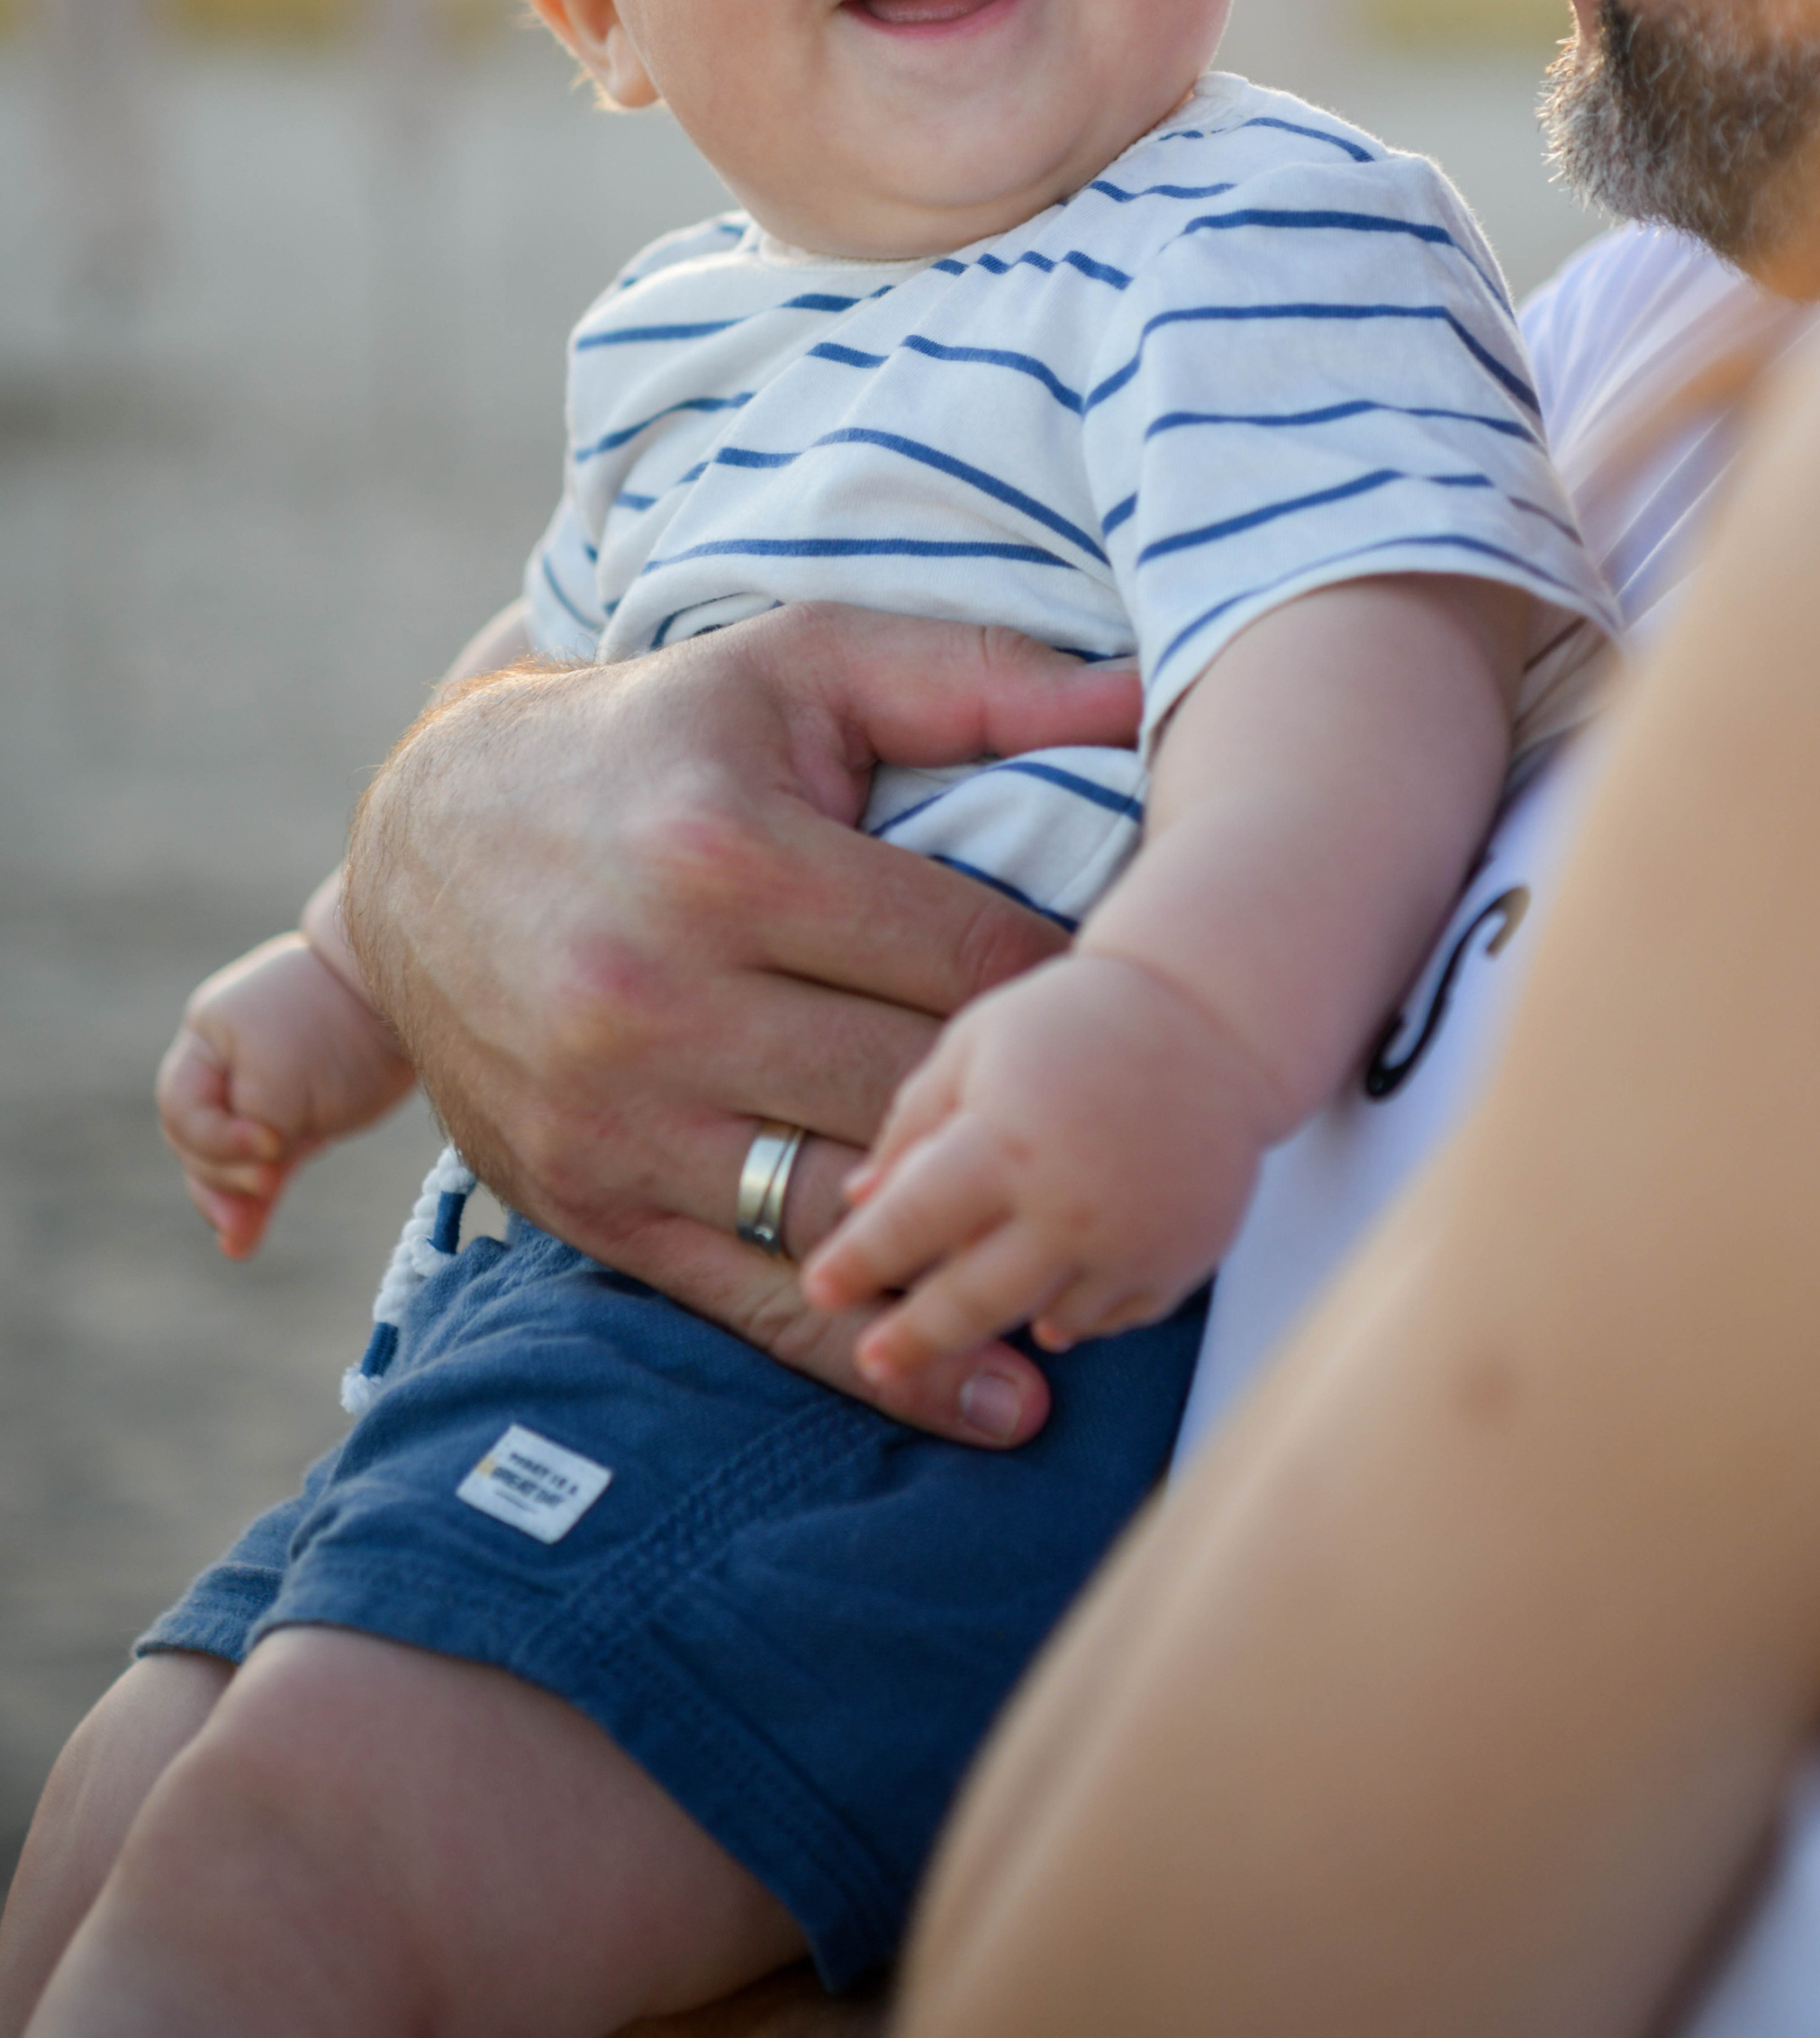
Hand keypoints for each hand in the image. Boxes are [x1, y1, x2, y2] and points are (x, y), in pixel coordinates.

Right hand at [158, 932, 415, 1257]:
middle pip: (196, 1142)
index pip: (181, 1110)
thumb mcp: (279, 1081)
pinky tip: (243, 1244)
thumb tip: (231, 1240)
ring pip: (227, 1163)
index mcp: (208, 1039)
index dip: (216, 1138)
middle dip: (224, 1172)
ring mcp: (259, 1096)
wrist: (405, 996)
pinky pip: (261, 1168)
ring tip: (241, 1234)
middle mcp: (225, 1068)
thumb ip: (248, 1150)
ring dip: (233, 1198)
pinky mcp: (294, 1121)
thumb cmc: (335, 1026)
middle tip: (268, 1182)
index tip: (270, 1144)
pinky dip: (254, 1202)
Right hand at [341, 604, 1141, 1447]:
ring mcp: (617, 1118)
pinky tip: (998, 1404)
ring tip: (1107, 1264)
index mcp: (727, 856)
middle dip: (1034, 1109)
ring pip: (848, 1211)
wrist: (426, 833)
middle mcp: (657, 996)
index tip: (1142, 997)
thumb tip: (1146, 690)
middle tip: (1134, 1122)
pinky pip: (757, 1305)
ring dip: (977, 1241)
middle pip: (914, 1089)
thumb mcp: (798, 662)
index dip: (1075, 980)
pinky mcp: (589, 1207)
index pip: (966, 952)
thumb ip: (974, 676)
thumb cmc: (659, 737)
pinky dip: (882, 1364)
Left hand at [803, 951, 1270, 1386]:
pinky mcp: (1183, 1256)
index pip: (911, 1221)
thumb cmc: (1077, 1019)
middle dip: (913, 1339)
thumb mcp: (979, 1045)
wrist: (1212, 1015)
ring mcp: (1131, 1239)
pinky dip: (1077, 1316)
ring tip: (966, 1315)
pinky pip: (1115, 1317)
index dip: (858, 1260)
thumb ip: (916, 1122)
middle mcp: (1069, 1203)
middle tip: (872, 1358)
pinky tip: (1052, 1307)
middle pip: (971, 1300)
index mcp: (1006, 1139)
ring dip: (1002, 1323)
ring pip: (1046, 1319)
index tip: (819, 1288)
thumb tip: (856, 1200)